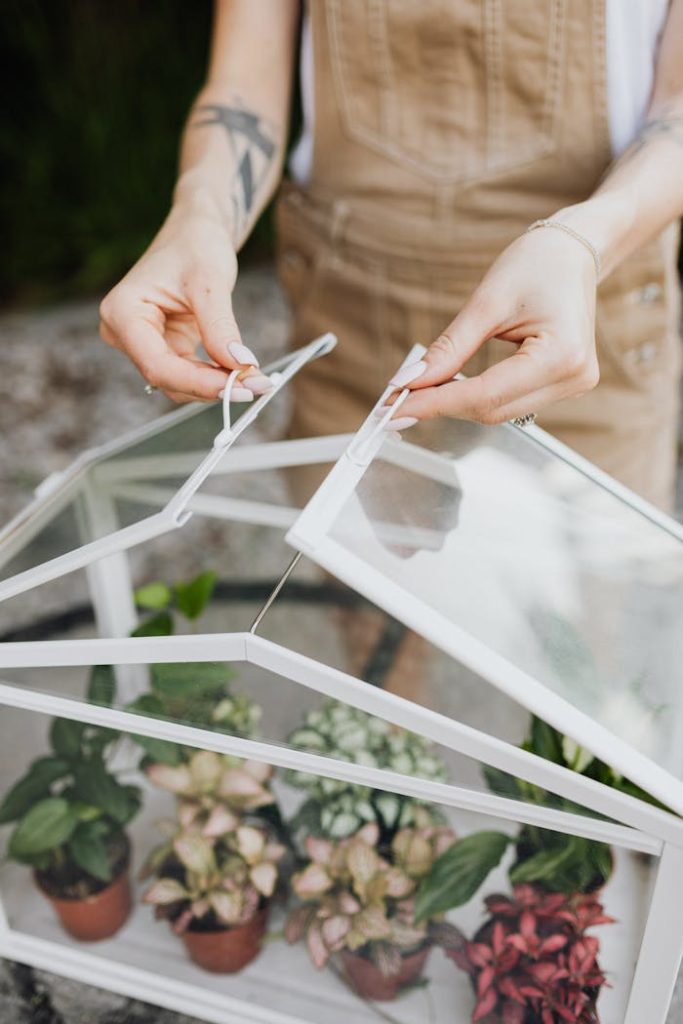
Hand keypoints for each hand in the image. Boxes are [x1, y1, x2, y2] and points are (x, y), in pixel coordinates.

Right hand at [99, 200, 270, 402]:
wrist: (196, 232)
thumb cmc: (196, 245)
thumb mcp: (210, 282)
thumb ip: (221, 327)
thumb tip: (240, 367)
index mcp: (123, 312)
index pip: (157, 364)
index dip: (198, 383)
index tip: (238, 388)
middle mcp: (124, 332)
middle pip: (167, 378)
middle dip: (213, 385)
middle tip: (258, 385)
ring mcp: (142, 342)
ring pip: (179, 382)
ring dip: (217, 384)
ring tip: (257, 379)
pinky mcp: (163, 347)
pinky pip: (188, 373)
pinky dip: (216, 376)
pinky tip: (242, 372)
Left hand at [386, 227, 599, 425]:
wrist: (572, 254)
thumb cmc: (538, 264)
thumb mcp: (487, 301)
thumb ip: (450, 348)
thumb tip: (409, 381)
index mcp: (562, 355)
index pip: (486, 394)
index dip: (436, 402)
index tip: (395, 406)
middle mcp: (573, 378)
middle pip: (491, 409)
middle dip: (441, 405)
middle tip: (395, 399)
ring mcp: (570, 386)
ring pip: (498, 411)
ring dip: (455, 404)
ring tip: (415, 393)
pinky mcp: (561, 386)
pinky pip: (508, 402)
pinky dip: (474, 398)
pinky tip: (447, 389)